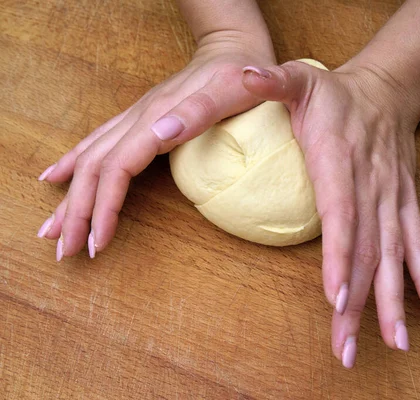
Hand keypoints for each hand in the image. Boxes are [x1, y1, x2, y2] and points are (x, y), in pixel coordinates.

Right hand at [37, 37, 274, 260]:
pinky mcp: (139, 117)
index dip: (104, 206)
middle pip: (95, 168)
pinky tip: (55, 177)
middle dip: (76, 211)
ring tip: (50, 228)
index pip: (118, 168)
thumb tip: (160, 134)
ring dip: (69, 195)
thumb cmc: (241, 75)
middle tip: (65, 250)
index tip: (99, 242)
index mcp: (158, 117)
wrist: (233, 48)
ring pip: (89, 157)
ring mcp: (135, 116)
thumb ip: (200, 112)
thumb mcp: (233, 91)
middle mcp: (139, 117)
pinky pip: (96, 141)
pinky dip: (72, 162)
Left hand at [242, 61, 419, 367]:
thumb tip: (242, 73)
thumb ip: (270, 81)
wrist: (387, 89)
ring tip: (395, 343)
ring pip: (394, 256)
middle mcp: (372, 186)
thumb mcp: (299, 78)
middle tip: (345, 347)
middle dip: (358, 301)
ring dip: (392, 301)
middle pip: (367, 249)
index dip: (340, 256)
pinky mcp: (405, 203)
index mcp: (340, 161)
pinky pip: (419, 243)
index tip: (336, 299)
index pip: (342, 214)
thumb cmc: (335, 92)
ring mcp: (393, 198)